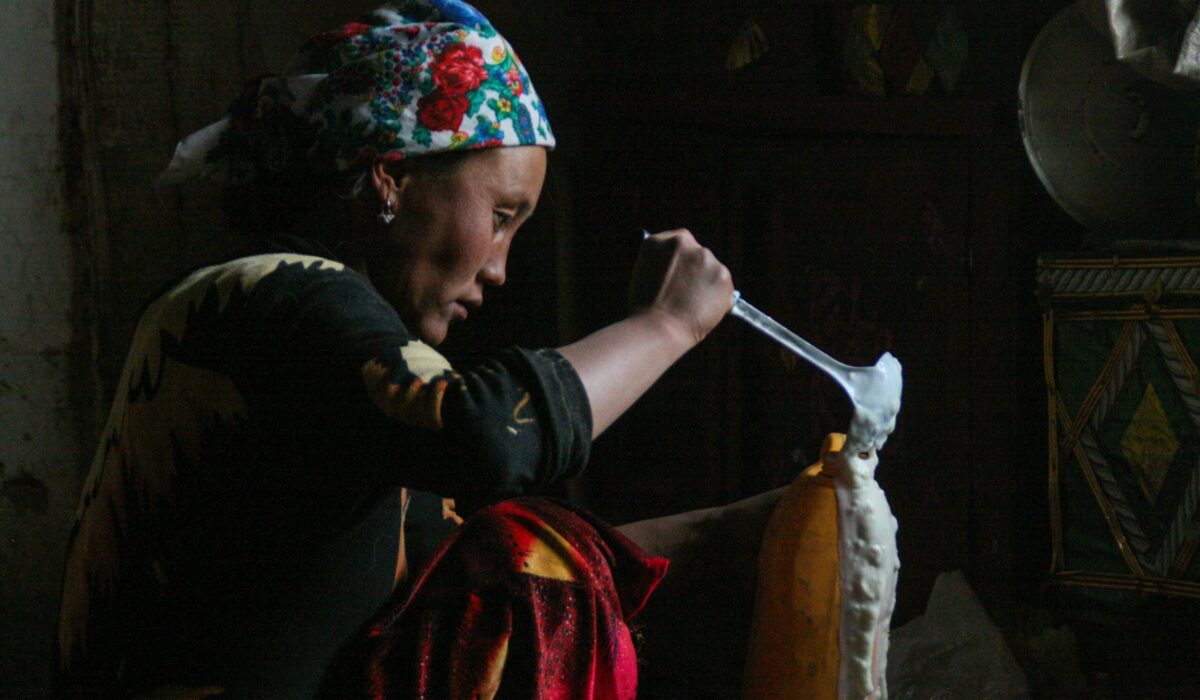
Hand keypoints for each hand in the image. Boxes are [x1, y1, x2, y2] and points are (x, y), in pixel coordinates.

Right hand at [629, 229, 733, 344]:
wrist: (660, 328)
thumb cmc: (645, 311)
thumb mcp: (643, 277)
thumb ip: (660, 265)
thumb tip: (675, 270)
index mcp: (658, 242)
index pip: (678, 241)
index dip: (681, 260)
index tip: (681, 273)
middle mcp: (683, 243)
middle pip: (697, 253)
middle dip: (695, 271)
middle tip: (687, 293)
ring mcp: (705, 257)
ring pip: (711, 269)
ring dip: (707, 283)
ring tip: (692, 305)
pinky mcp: (723, 274)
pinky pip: (723, 286)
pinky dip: (718, 297)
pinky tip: (703, 310)